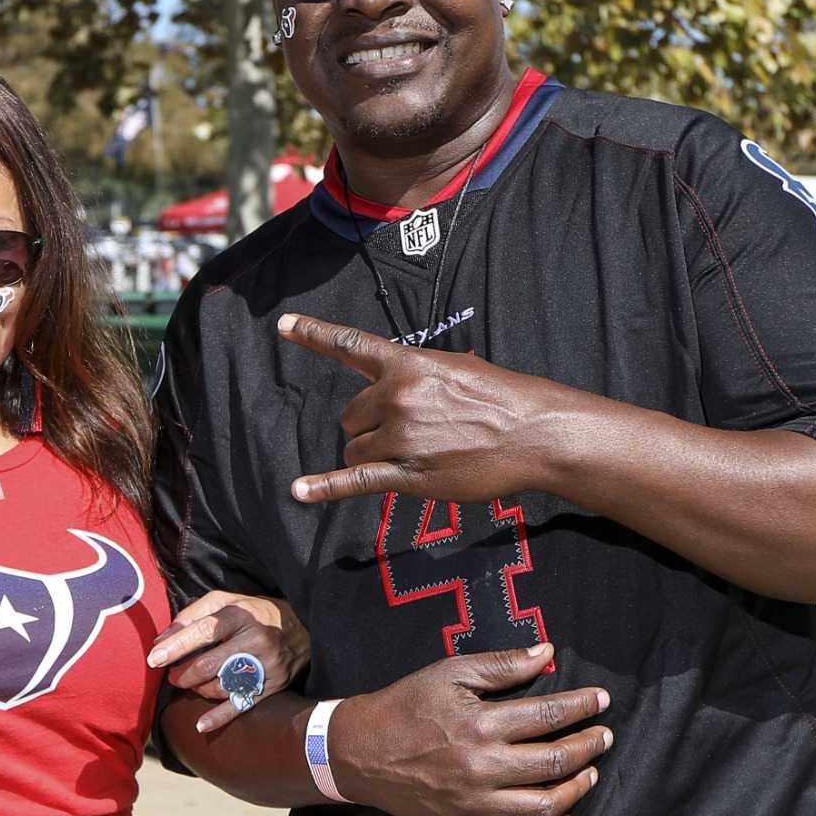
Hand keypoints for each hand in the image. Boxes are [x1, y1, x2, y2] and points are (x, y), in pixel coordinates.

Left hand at [148, 590, 309, 734]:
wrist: (303, 628)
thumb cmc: (255, 612)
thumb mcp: (227, 601)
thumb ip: (192, 615)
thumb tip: (160, 638)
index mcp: (241, 615)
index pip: (203, 631)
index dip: (176, 645)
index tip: (154, 658)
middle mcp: (255, 640)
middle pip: (209, 664)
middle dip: (184, 674)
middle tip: (173, 676)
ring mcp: (266, 666)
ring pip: (221, 687)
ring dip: (199, 689)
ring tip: (193, 684)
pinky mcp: (273, 685)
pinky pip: (242, 705)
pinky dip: (219, 717)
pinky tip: (201, 724)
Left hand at [277, 313, 559, 504]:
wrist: (534, 433)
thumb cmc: (500, 399)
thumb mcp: (453, 369)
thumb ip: (413, 376)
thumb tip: (389, 392)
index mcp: (408, 365)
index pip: (352, 346)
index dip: (314, 334)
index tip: (282, 324)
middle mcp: (397, 397)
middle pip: (351, 415)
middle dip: (371, 424)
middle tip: (415, 430)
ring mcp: (400, 438)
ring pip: (355, 448)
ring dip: (374, 452)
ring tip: (418, 453)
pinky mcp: (407, 474)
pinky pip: (355, 480)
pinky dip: (324, 487)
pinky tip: (299, 491)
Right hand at [333, 642, 611, 815]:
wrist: (360, 752)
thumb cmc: (405, 705)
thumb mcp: (449, 673)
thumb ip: (501, 665)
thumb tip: (548, 653)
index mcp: (480, 725)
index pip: (549, 715)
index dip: (582, 706)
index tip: (601, 700)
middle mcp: (482, 768)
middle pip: (555, 761)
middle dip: (589, 745)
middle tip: (604, 735)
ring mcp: (475, 804)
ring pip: (544, 807)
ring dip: (576, 789)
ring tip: (590, 771)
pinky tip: (563, 815)